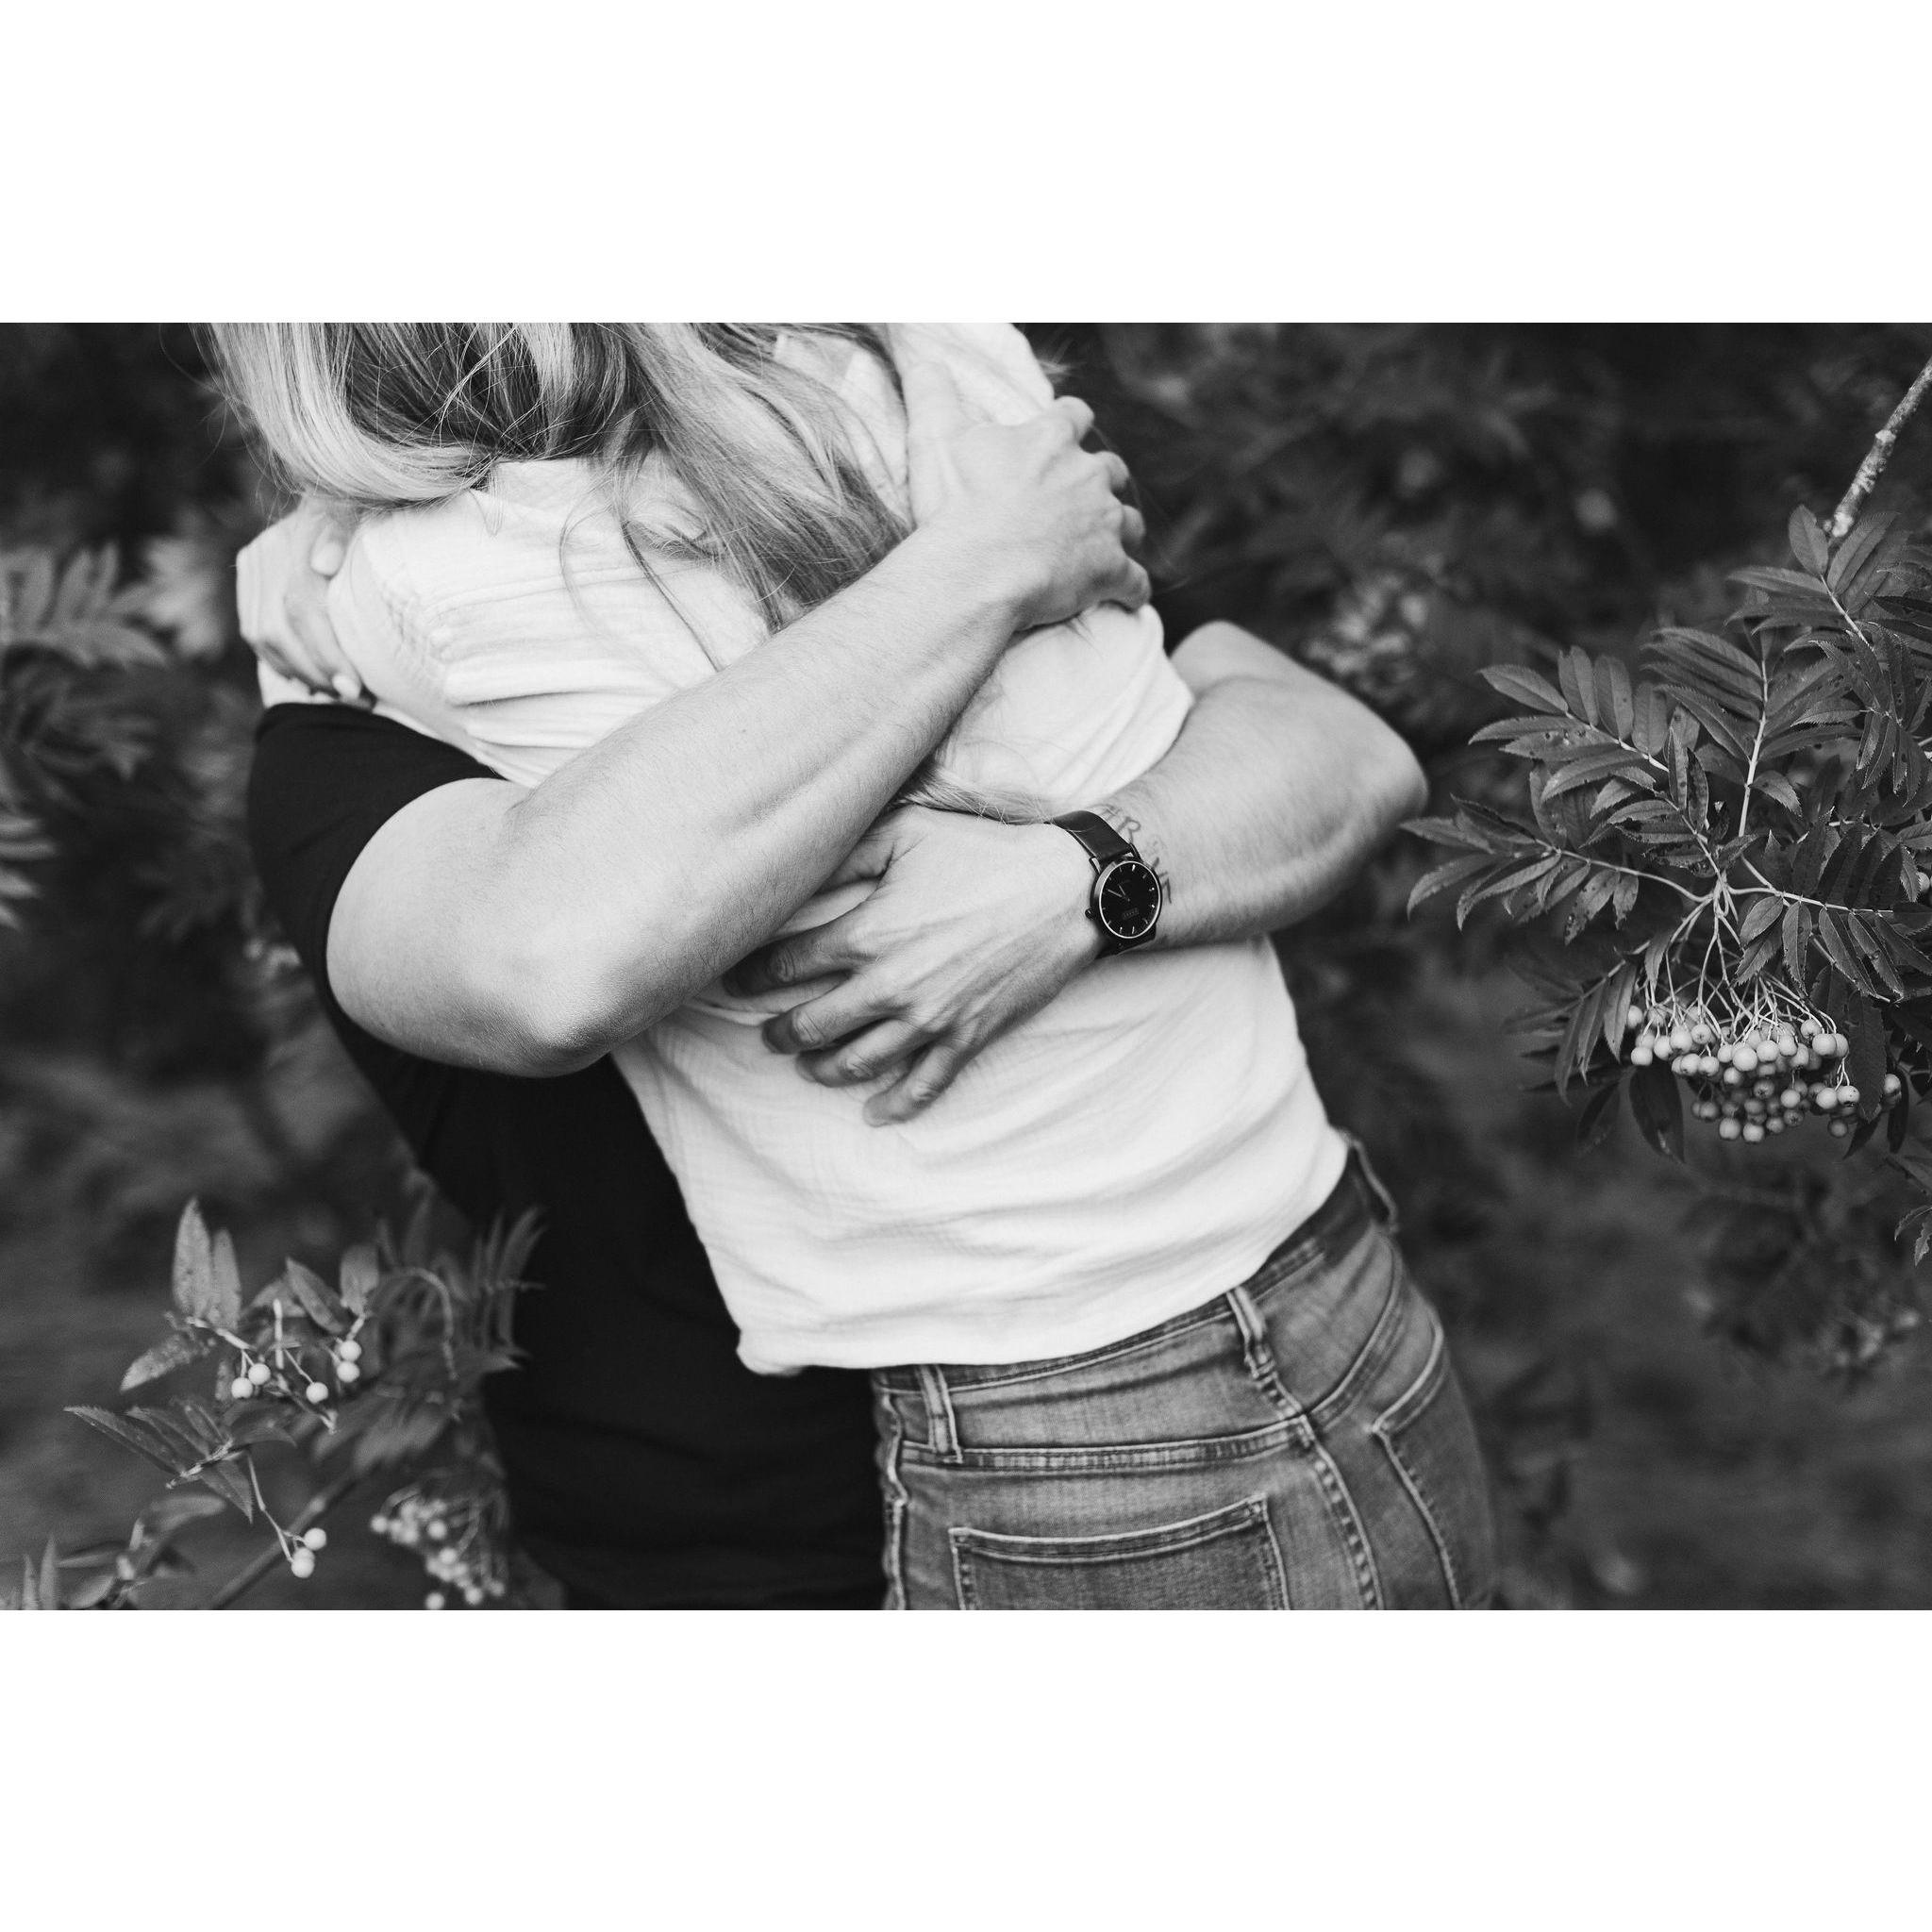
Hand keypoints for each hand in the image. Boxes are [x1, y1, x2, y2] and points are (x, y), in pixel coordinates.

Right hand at [234, 500, 364, 698]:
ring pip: (261, 637)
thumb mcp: (363, 519)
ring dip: (299, 674)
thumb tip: (323, 565)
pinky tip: (311, 680)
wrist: (343, 493)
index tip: (355, 687)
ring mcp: (253, 563)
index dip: (327, 653)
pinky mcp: (249, 575)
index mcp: (293, 539)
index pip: (303, 609)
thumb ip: (343, 537)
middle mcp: (265, 551)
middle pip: (278, 630)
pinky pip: (254, 631)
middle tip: (355, 699)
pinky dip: (281, 662)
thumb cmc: (365, 512)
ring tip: (338, 694)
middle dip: (316, 673)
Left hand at [723, 806, 1101, 1123]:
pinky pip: (923, 1085)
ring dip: (822, 1070)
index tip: (735, 981)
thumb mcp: (906, 834)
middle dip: (779, 1035)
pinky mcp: (965, 1038)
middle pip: (812, 1026)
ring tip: (807, 1067)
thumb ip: (845, 853)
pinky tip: (873, 1113)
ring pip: (857, 1063)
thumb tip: (799, 868)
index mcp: (868, 934)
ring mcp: (929, 1020)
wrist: (1064, 892)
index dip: (753, 976)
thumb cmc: (984, 855)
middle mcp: (890, 986)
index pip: (787, 966)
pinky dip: (895, 1105)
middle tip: (766, 1035)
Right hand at [901, 359, 1148, 631]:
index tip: (1064, 432)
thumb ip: (932, 393)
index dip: (1070, 424)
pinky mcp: (1110, 570)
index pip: (1074, 416)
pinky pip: (1135, 581)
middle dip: (1102, 481)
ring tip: (1107, 546)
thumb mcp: (934, 438)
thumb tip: (923, 359)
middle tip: (1083, 497)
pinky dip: (1132, 588)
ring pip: (1130, 523)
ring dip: (1121, 532)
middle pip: (1111, 469)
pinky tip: (1127, 597)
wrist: (976, 571)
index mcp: (1051, 440)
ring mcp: (1104, 524)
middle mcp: (1087, 475)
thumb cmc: (955, 506)